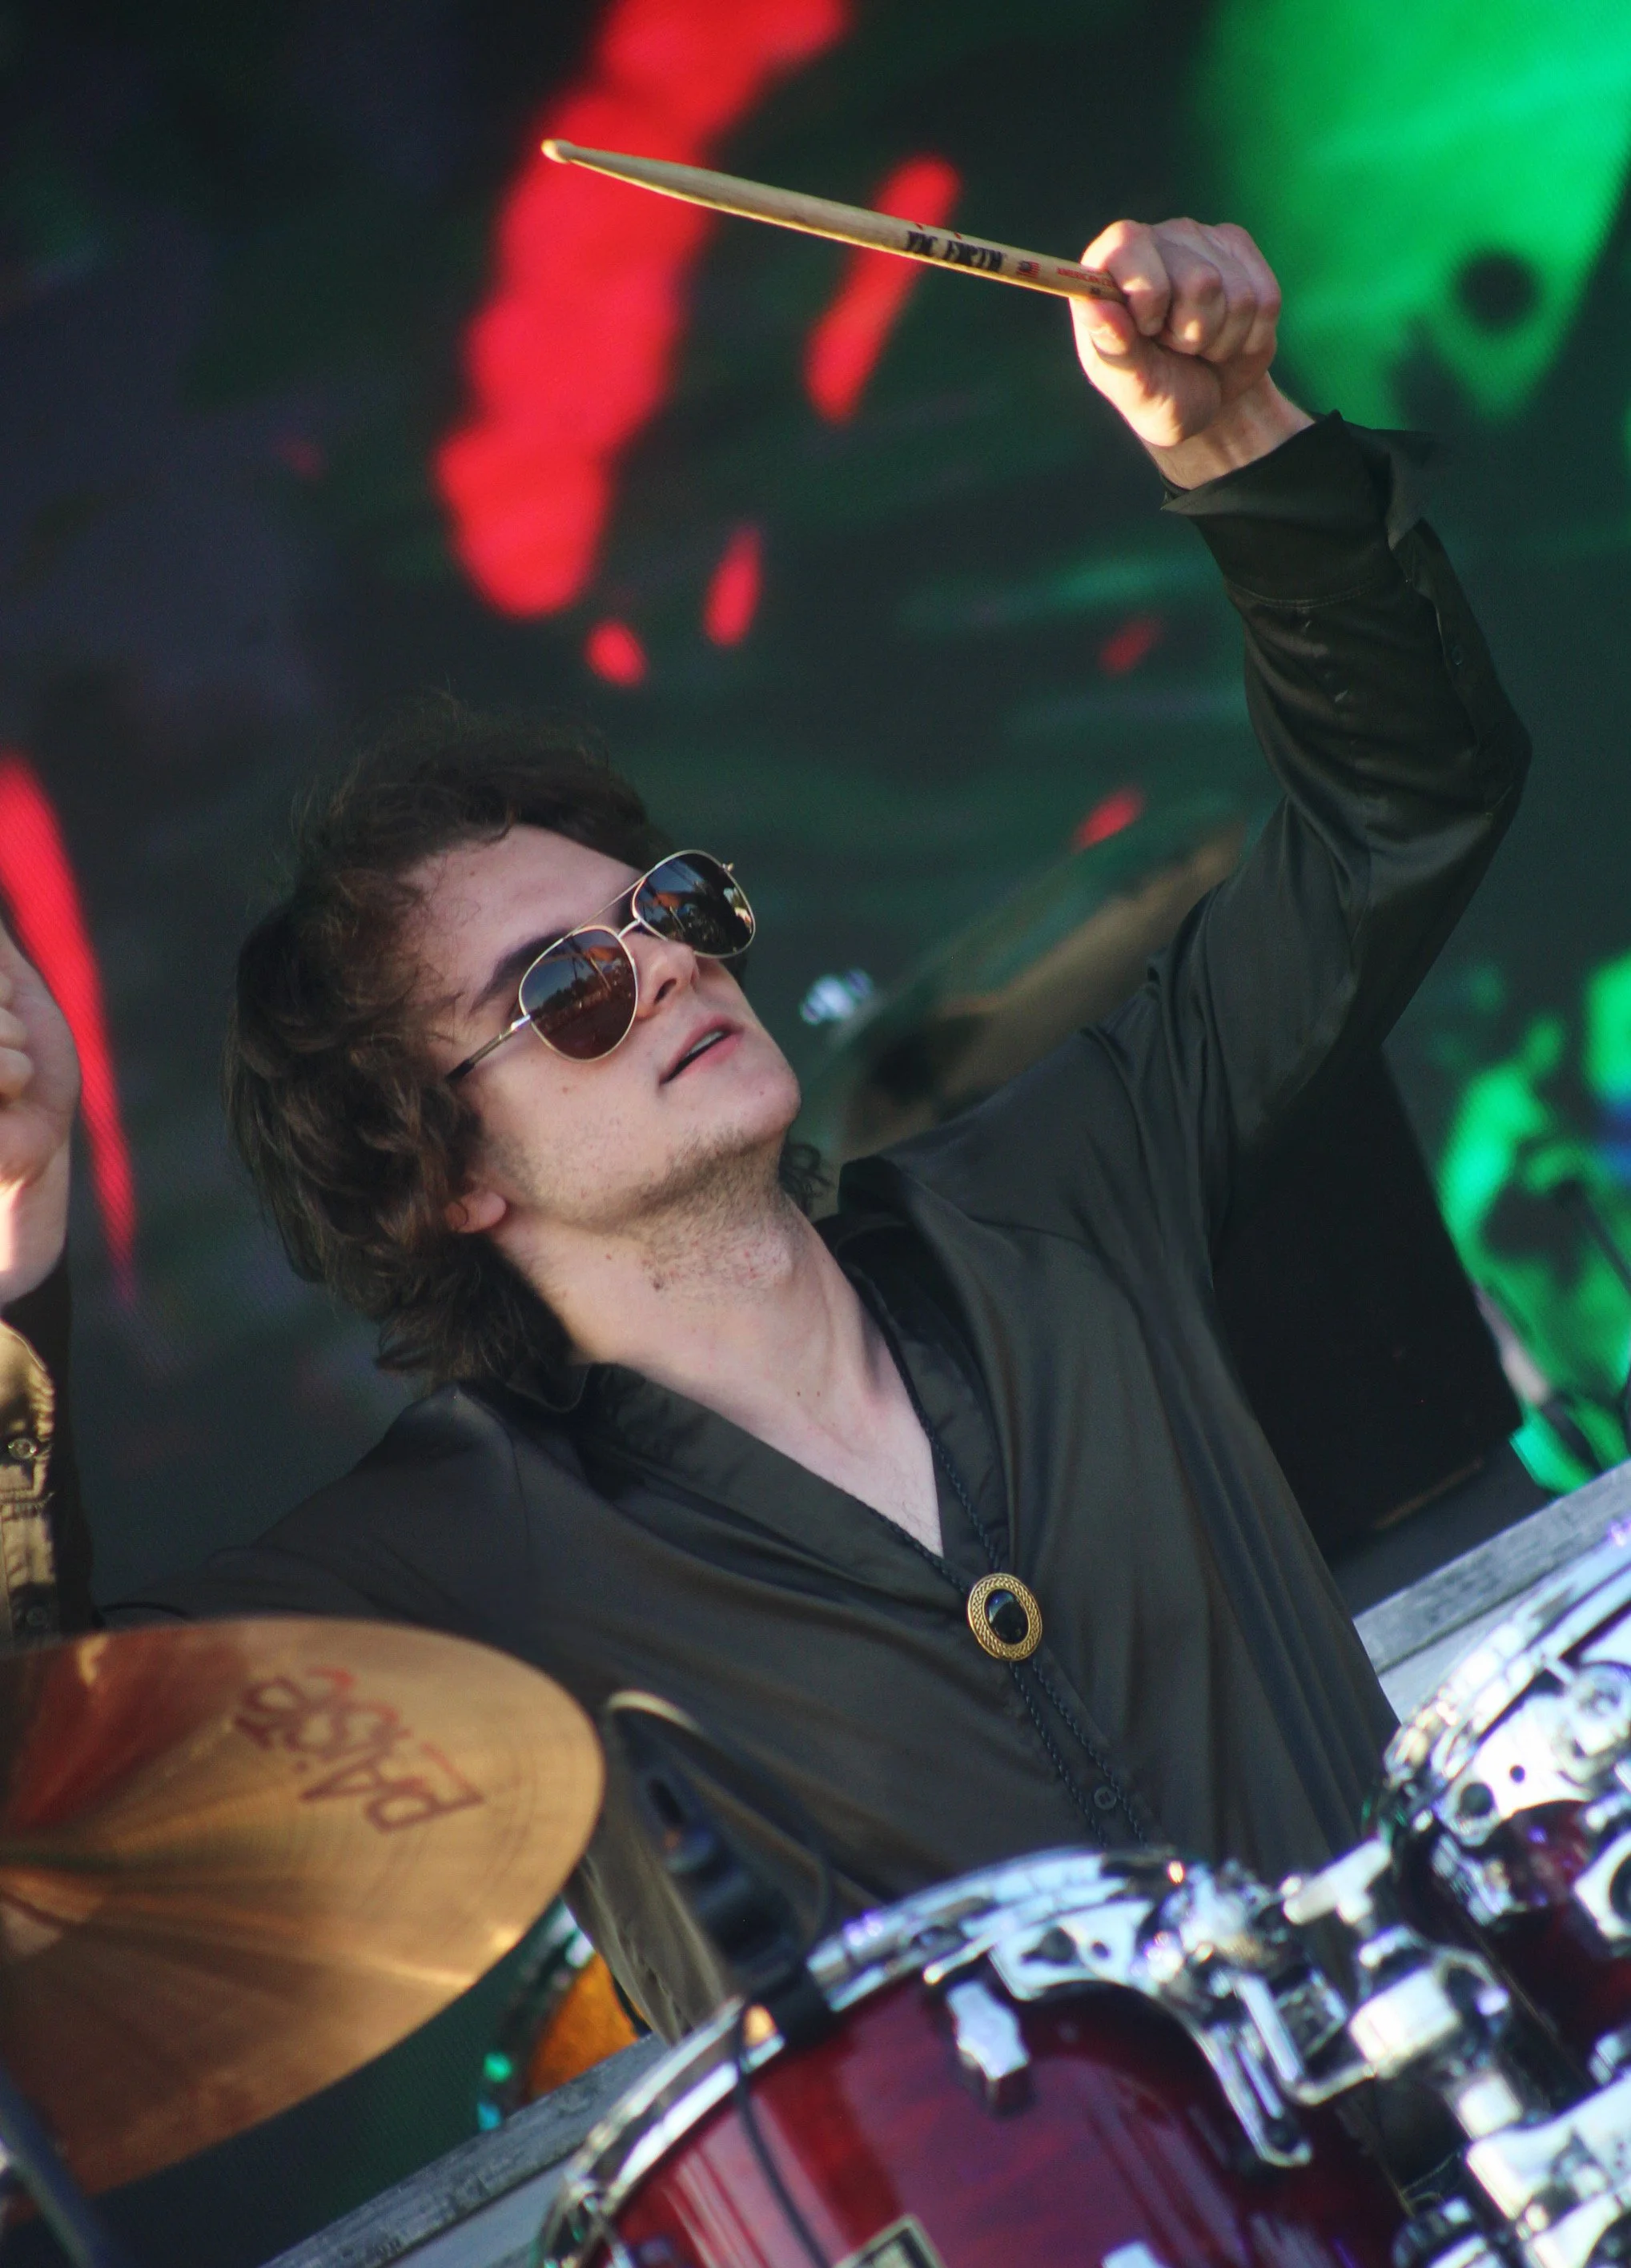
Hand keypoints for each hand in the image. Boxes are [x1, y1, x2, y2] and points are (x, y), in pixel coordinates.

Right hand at [0, 914, 77, 1303]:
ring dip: (12, 1048)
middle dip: (4, 1008)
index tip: (2, 1001)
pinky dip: (15, 1077)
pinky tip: (3, 1101)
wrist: (30, 1133)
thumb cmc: (19, 1054)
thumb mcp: (5, 977)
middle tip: (3, 1041)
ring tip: (3, 1076)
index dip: (0, 983)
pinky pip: (5, 1064)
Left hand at [1072, 218, 1311, 484]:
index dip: (1148, 299)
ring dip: (1221, 340)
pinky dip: (1250, 337)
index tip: (1146, 331)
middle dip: (1193, 334)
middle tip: (1175, 347)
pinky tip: (1227, 338)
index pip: (1129, 246)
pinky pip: (1266, 299)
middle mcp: (1155, 239)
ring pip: (1238, 294)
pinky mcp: (1241, 250)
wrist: (1208, 401)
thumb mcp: (1131, 384)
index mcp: (1108, 264)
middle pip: (1200, 281)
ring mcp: (1202, 239)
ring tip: (1199, 347)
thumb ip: (1113, 345)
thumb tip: (1093, 305)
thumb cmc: (1158, 393)